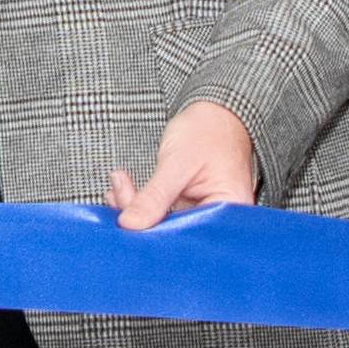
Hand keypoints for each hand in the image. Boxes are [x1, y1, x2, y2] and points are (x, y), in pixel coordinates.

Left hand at [104, 98, 261, 234]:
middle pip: (176, 233)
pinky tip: (124, 188)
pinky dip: (142, 202)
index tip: (129, 225)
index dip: (158, 236)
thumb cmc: (207, 130)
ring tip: (120, 184)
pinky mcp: (188, 206)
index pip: (192, 235)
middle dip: (142, 221)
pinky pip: (161, 212)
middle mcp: (219, 217)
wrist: (214, 111)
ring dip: (137, 208)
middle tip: (118, 199)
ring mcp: (202, 212)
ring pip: (164, 223)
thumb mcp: (177, 162)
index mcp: (230, 208)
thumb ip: (155, 196)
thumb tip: (129, 224)